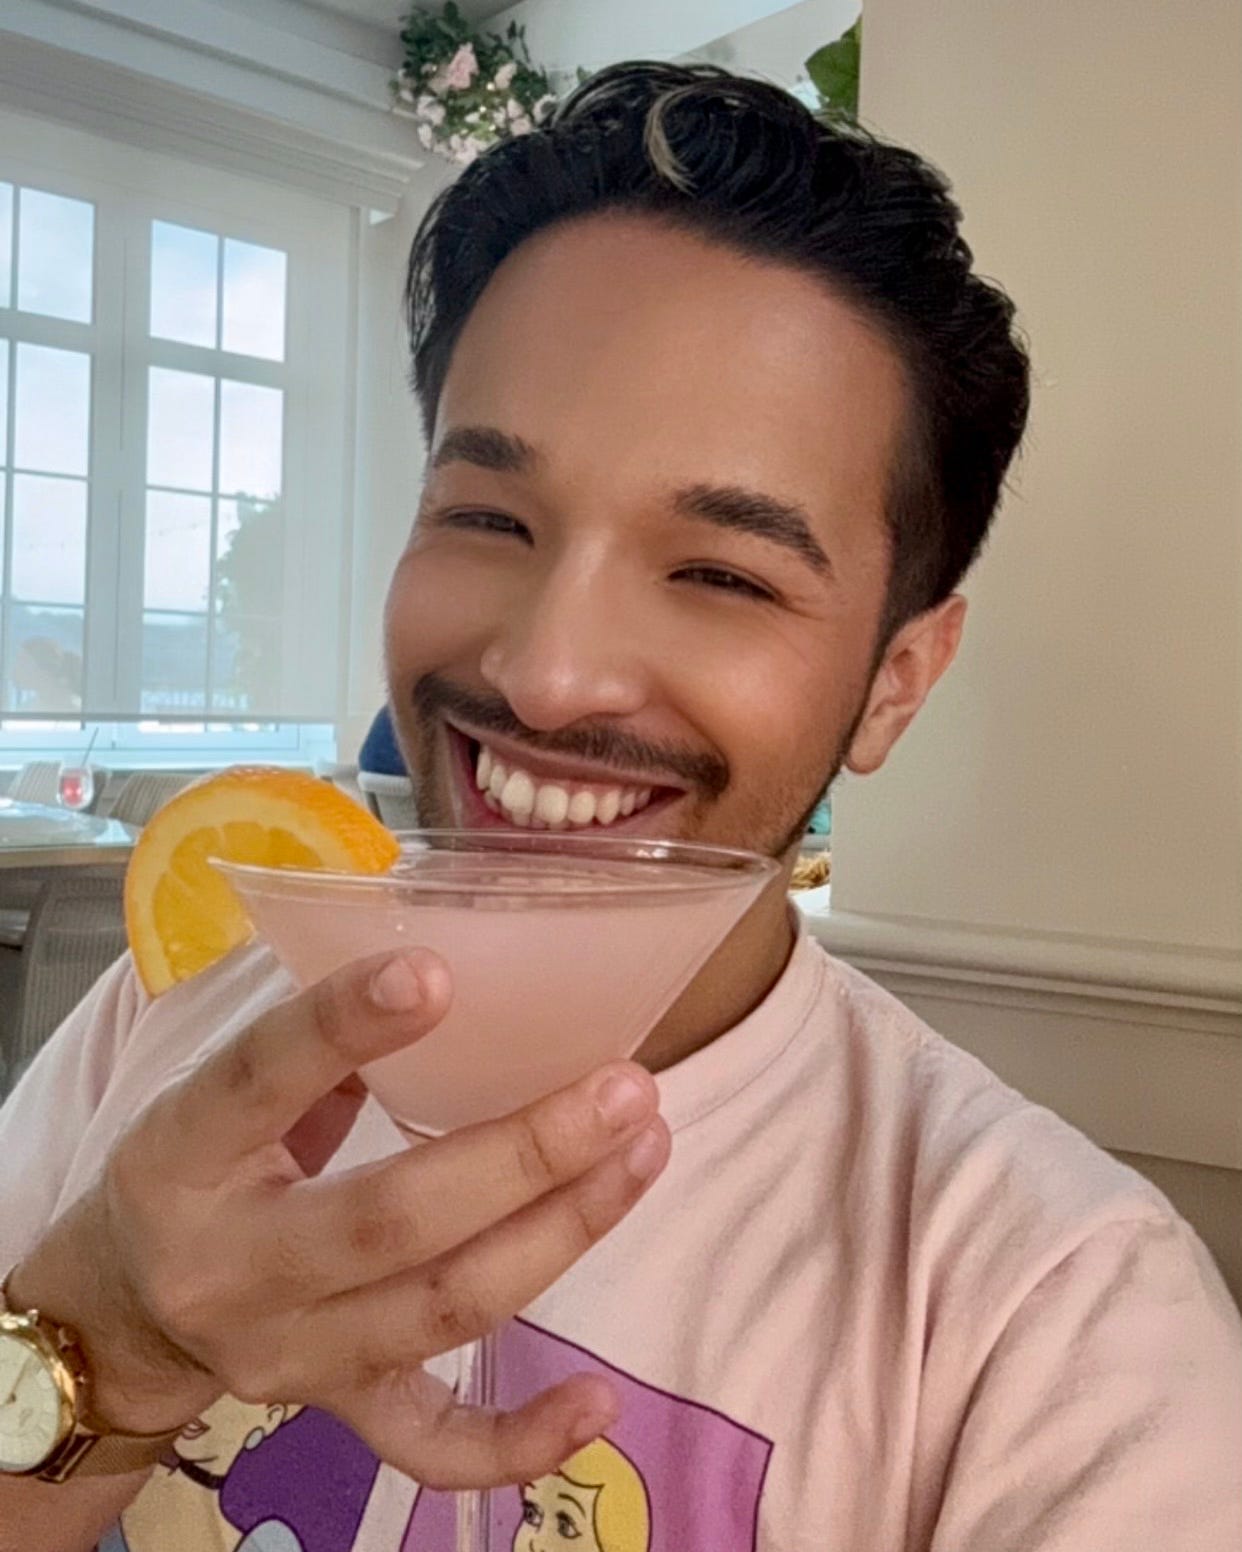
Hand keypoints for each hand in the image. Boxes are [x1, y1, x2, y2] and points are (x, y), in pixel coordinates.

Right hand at [8, 950, 668, 1488]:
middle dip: (523, 1154)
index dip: (344, 1027)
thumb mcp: (214, 1093)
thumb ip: (318, 1046)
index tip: (437, 972)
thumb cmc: (195, 1170)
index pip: (260, 1080)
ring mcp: (288, 1355)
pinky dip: (519, 1438)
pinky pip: (429, 1444)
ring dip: (558, 1234)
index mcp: (185, 1155)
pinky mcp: (330, 1410)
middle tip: (623, 1089)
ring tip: (643, 1152)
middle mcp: (234, 1267)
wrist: (116, 1315)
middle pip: (390, 1220)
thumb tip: (453, 969)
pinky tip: (602, 1400)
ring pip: (439, 1310)